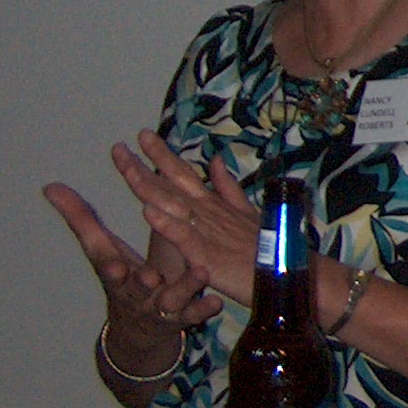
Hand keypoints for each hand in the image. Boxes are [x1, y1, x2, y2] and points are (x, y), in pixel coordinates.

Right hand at [43, 179, 223, 346]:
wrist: (139, 325)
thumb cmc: (121, 274)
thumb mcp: (101, 250)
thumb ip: (81, 218)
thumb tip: (49, 186)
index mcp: (115, 272)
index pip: (107, 265)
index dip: (110, 265)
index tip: (114, 265)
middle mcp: (137, 290)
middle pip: (139, 286)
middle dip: (142, 282)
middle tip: (150, 276)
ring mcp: (161, 304)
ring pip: (172, 299)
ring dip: (185, 287)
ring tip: (200, 272)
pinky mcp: (184, 315)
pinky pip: (195, 313)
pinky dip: (204, 308)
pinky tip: (216, 301)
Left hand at [111, 133, 262, 310]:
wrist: (288, 272)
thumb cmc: (268, 245)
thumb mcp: (246, 211)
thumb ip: (227, 187)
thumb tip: (215, 159)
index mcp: (213, 203)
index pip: (183, 174)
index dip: (161, 155)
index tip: (141, 135)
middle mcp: (208, 212)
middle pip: (171, 184)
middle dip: (144, 165)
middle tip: (119, 147)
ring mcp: (207, 231)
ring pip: (172, 206)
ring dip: (148, 188)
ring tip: (127, 169)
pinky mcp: (207, 256)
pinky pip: (184, 238)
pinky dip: (166, 225)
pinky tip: (147, 213)